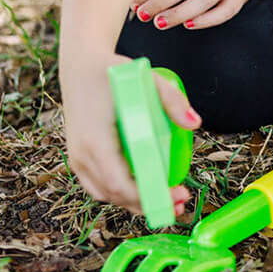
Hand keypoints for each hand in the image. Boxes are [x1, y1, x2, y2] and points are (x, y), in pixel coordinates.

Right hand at [62, 51, 200, 213]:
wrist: (79, 66)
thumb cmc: (111, 72)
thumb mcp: (145, 79)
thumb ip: (171, 99)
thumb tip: (195, 123)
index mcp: (96, 139)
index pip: (121, 183)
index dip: (150, 197)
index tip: (177, 195)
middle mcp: (82, 155)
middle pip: (116, 195)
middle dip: (149, 204)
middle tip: (181, 202)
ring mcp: (77, 159)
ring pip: (106, 194)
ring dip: (135, 203)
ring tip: (167, 200)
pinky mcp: (78, 159)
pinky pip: (99, 186)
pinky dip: (121, 193)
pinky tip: (143, 189)